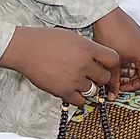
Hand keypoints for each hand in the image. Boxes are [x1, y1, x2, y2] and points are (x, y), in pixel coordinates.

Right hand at [0, 26, 119, 106]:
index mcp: (87, 48)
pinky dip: (78, 97)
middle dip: (100, 77)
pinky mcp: (64, 91)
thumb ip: (87, 48)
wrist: (26, 49)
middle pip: (105, 77)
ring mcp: (74, 79)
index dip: (110, 64)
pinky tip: (71, 88)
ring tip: (78, 80)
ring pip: (93, 90)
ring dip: (88, 87)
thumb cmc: (45, 40)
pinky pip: (80, 101)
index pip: (113, 59)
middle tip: (92, 75)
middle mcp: (83, 64)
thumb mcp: (72, 37)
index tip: (105, 65)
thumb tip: (98, 59)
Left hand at [91, 8, 139, 97]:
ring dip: (126, 67)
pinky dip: (127, 58)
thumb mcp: (112, 62)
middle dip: (128, 77)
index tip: (120, 87)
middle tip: (115, 78)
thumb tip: (112, 95)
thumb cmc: (109, 34)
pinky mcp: (138, 34)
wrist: (105, 13)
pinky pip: (136, 51)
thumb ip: (113, 81)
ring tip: (113, 67)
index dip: (132, 86)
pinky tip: (115, 57)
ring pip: (138, 61)